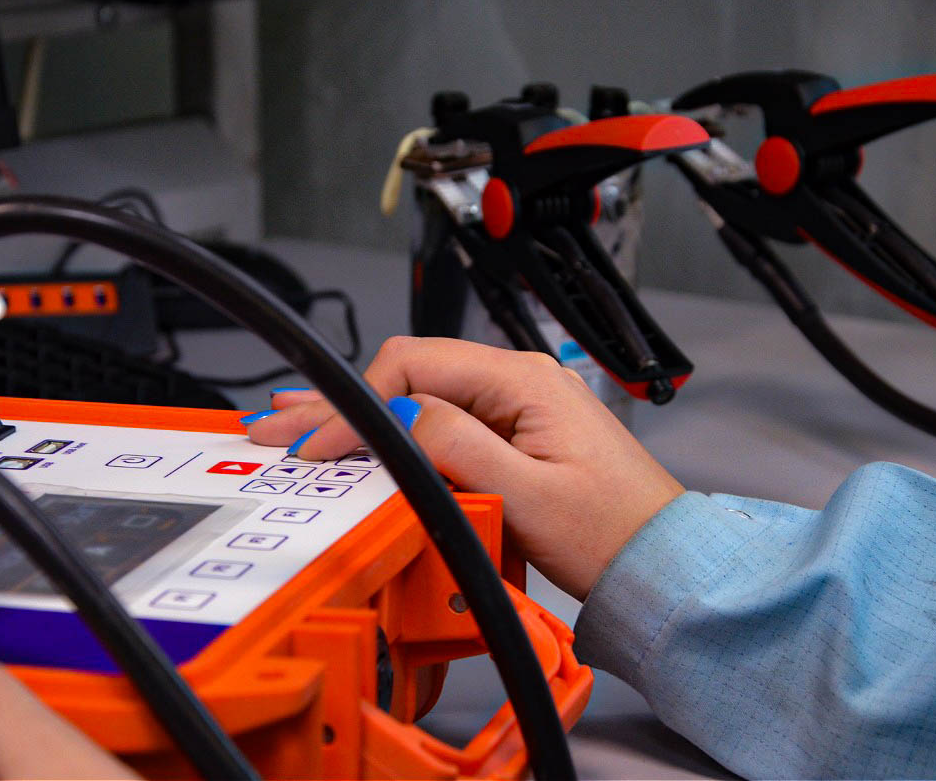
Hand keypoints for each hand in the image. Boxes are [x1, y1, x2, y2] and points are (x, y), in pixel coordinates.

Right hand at [245, 337, 684, 599]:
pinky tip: (358, 437)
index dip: (355, 408)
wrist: (661, 563)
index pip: (411, 372)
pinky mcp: (510, 435)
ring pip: (416, 396)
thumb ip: (456, 446)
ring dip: (358, 413)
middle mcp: (515, 381)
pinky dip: (391, 429)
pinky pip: (438, 421)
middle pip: (406, 376)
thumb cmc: (613, 534)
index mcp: (520, 381)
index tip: (318, 449)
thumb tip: (396, 418)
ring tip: (298, 424)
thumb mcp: (526, 495)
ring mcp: (513, 406)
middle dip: (338, 403)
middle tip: (274, 427)